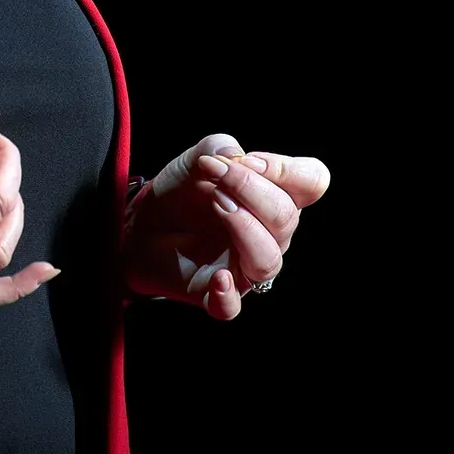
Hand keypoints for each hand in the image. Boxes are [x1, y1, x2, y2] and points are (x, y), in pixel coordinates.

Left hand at [122, 132, 330, 320]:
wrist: (141, 223)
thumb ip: (220, 147)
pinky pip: (231, 306)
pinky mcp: (215, 294)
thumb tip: (236, 157)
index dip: (287, 170)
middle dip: (251, 190)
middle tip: (216, 179)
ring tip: (215, 203)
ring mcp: (244, 267)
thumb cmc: (181, 191)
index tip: (247, 160)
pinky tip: (217, 277)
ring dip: (243, 226)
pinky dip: (226, 294)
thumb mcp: (198, 157)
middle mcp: (270, 235)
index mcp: (275, 197)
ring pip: (267, 259)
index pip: (312, 183)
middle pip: (287, 218)